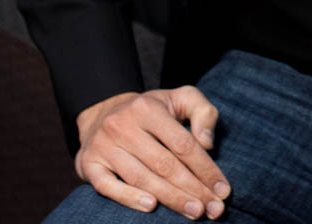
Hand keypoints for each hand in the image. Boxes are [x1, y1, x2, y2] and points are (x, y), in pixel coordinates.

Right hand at [73, 86, 230, 218]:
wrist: (102, 113)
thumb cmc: (151, 111)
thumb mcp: (179, 99)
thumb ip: (202, 112)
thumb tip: (207, 144)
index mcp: (147, 108)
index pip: (183, 144)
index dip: (206, 169)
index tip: (222, 189)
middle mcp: (122, 125)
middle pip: (164, 164)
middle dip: (192, 189)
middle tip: (214, 209)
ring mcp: (103, 146)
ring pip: (141, 178)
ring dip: (171, 198)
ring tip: (194, 212)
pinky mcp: (89, 165)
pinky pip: (108, 186)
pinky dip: (129, 198)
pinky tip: (151, 207)